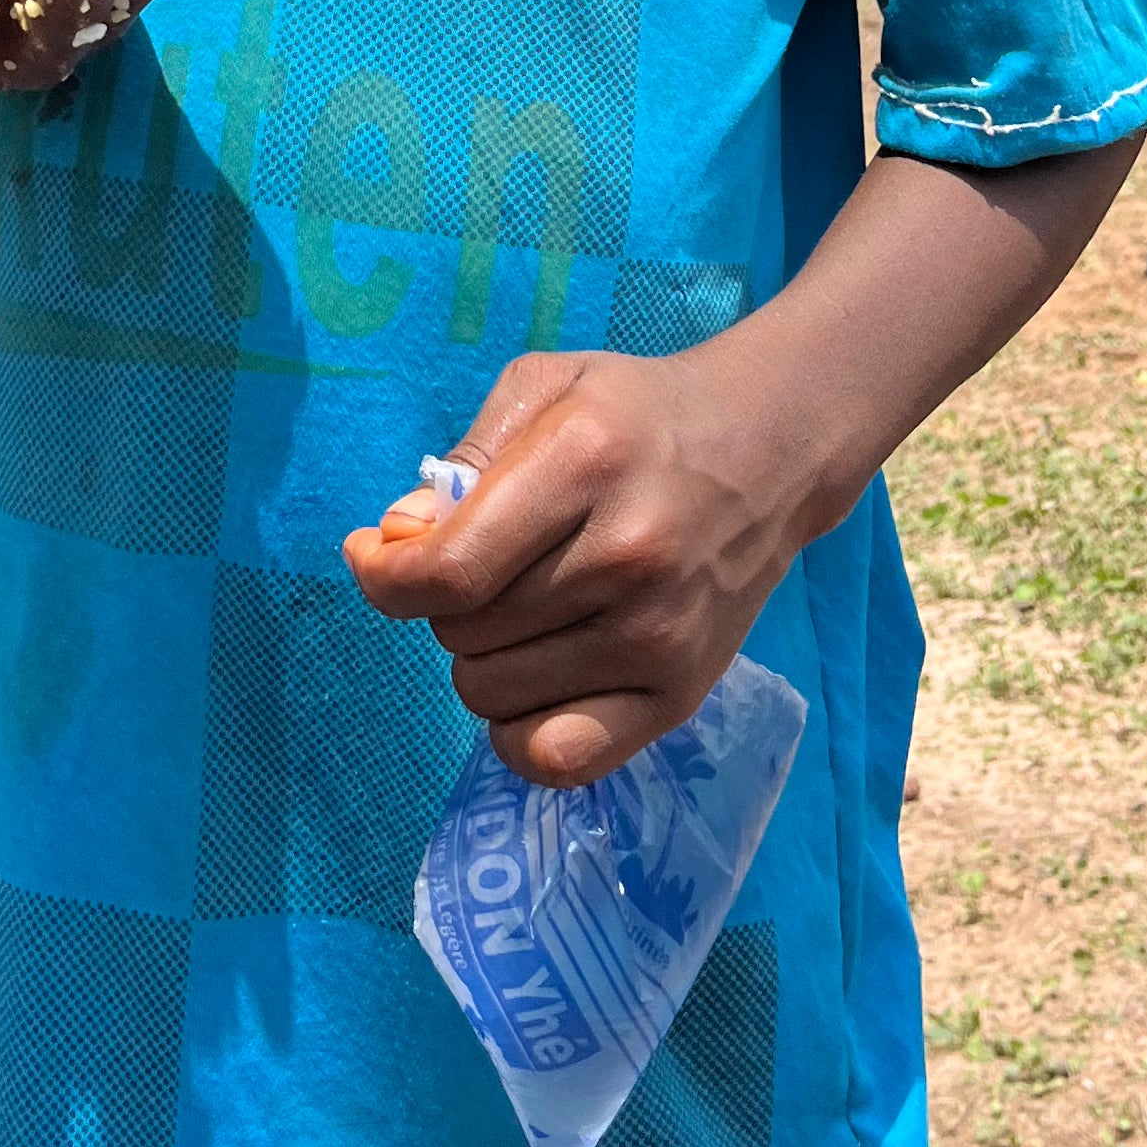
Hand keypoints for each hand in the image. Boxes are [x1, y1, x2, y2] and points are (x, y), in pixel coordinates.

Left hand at [341, 341, 821, 787]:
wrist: (771, 448)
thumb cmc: (638, 412)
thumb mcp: (546, 388)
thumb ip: (464, 458)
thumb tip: (398, 544)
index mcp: (584, 465)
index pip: (450, 571)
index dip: (386, 577)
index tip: (374, 555)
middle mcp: (625, 556)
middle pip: (464, 635)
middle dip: (445, 602)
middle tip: (485, 562)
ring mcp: (658, 636)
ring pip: (492, 695)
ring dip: (479, 658)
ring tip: (520, 608)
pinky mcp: (680, 695)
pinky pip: (556, 758)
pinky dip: (518, 732)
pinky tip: (529, 682)